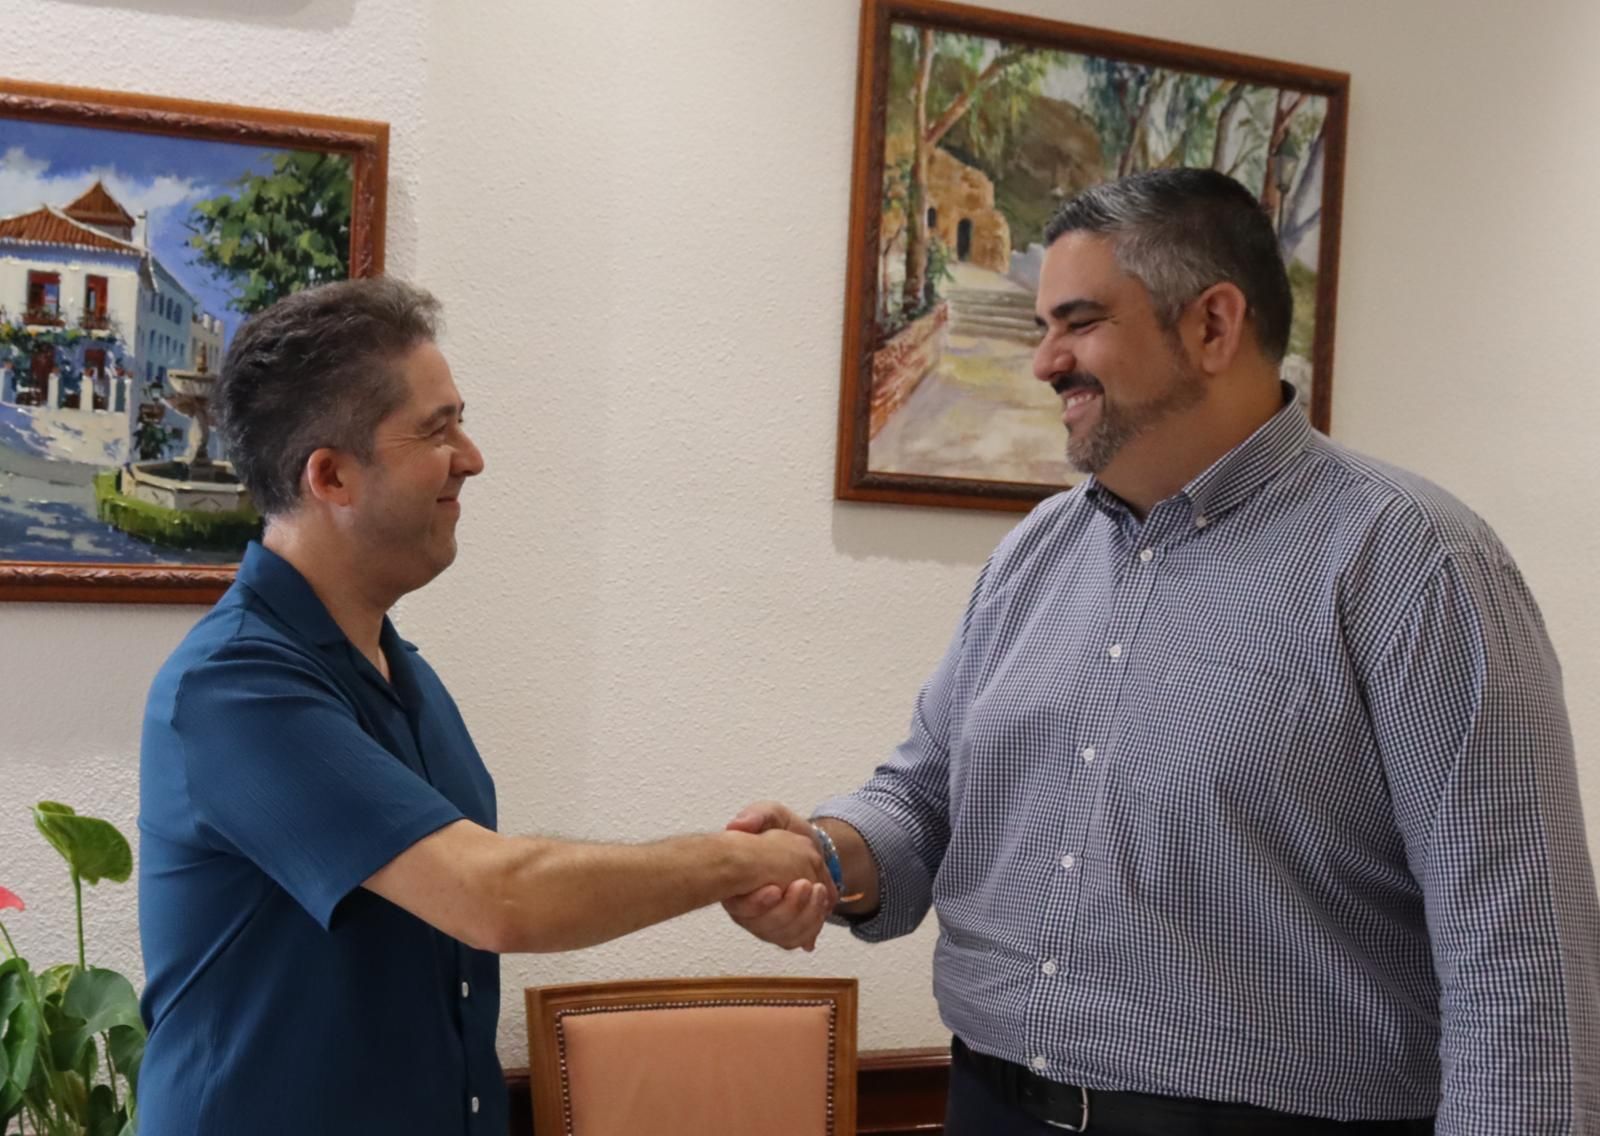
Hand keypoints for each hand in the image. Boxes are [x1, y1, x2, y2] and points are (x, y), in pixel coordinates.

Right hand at [722, 801, 834, 950]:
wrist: (805, 846)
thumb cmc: (782, 831)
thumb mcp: (770, 815)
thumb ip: (757, 816)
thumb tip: (737, 825)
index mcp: (735, 882)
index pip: (739, 906)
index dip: (756, 903)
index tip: (775, 889)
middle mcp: (745, 908)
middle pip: (763, 927)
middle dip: (790, 908)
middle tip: (806, 884)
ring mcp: (764, 922)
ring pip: (782, 935)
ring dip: (805, 916)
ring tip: (818, 891)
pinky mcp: (783, 929)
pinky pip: (795, 940)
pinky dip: (812, 927)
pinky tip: (821, 907)